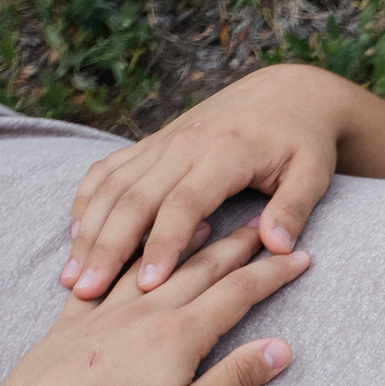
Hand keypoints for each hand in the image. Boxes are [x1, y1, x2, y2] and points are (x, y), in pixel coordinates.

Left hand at [0, 225, 306, 385]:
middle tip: (263, 226)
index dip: (273, 273)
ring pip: (154, 263)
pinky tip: (131, 247)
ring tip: (207, 219)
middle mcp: (147, 311)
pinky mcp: (72, 322)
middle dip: (238, 245)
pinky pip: (104, 277)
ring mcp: (107, 312)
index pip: (239, 293)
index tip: (300, 257)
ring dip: (185, 239)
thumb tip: (284, 349)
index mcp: (180, 334)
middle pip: (202, 268)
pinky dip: (125, 256)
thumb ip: (237, 377)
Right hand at [64, 65, 348, 298]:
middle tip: (88, 292)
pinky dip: (88, 200)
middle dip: (108, 247)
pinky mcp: (151, 143)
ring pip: (113, 187)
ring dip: (88, 231)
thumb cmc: (303, 142)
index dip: (164, 245)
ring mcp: (161, 141)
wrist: (286, 93)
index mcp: (224, 153)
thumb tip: (278, 247)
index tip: (149, 285)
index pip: (184, 205)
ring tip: (71, 277)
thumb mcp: (313, 174)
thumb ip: (294, 208)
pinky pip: (108, 170)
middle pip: (134, 199)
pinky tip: (76, 235)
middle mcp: (184, 143)